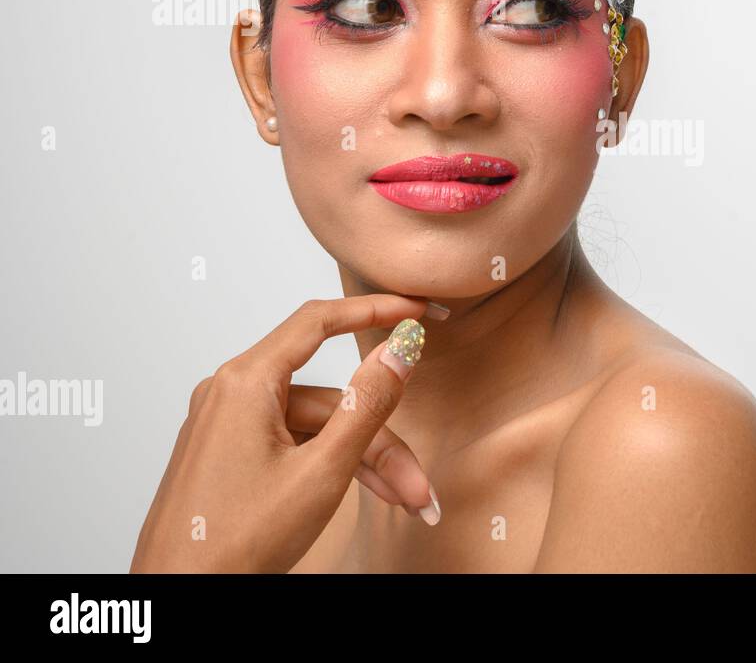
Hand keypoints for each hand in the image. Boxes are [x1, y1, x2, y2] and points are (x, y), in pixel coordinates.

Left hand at [130, 294, 445, 572]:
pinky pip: (295, 446)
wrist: (179, 603)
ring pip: (317, 428)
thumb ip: (367, 404)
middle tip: (419, 484)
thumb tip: (400, 347)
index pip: (318, 321)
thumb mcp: (321, 471)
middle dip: (382, 439)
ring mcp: (228, 427)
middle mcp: (231, 395)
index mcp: (244, 383)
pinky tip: (366, 496)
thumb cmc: (234, 543)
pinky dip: (333, 468)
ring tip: (403, 504)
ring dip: (364, 463)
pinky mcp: (230, 456)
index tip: (417, 309)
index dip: (375, 309)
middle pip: (329, 397)